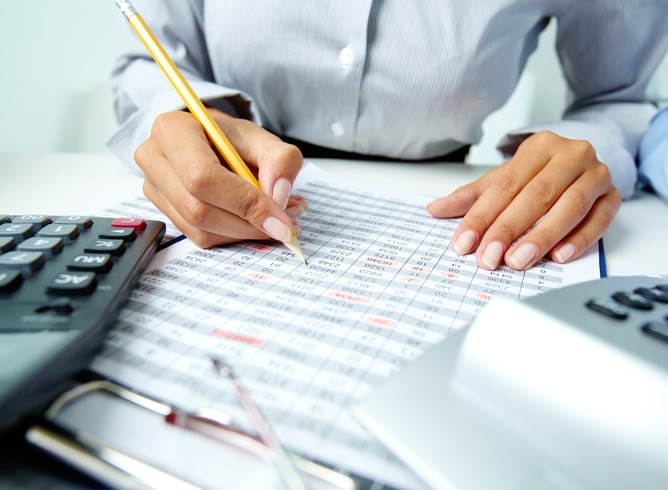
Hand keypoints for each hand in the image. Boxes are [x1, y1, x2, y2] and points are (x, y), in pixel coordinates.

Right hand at [134, 108, 305, 247]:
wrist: (211, 142)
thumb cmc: (232, 139)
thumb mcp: (262, 139)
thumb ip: (280, 160)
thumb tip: (278, 196)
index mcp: (172, 130)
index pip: (203, 177)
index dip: (244, 203)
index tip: (281, 219)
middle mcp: (154, 159)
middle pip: (199, 210)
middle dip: (248, 223)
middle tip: (285, 224)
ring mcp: (154, 189)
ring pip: (201, 230)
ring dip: (245, 232)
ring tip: (276, 217)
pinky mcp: (165, 213)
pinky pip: (201, 237)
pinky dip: (234, 234)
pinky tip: (254, 220)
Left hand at [427, 131, 620, 269]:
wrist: (581, 161)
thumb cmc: (539, 173)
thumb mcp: (504, 180)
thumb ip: (472, 196)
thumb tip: (435, 209)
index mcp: (539, 147)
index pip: (505, 185)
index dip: (482, 216)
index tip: (463, 244)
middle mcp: (571, 155)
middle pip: (536, 194)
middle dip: (509, 229)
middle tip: (488, 258)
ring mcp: (596, 174)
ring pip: (570, 205)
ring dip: (543, 236)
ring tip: (518, 260)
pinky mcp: (613, 196)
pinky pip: (599, 219)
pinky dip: (580, 239)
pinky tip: (558, 256)